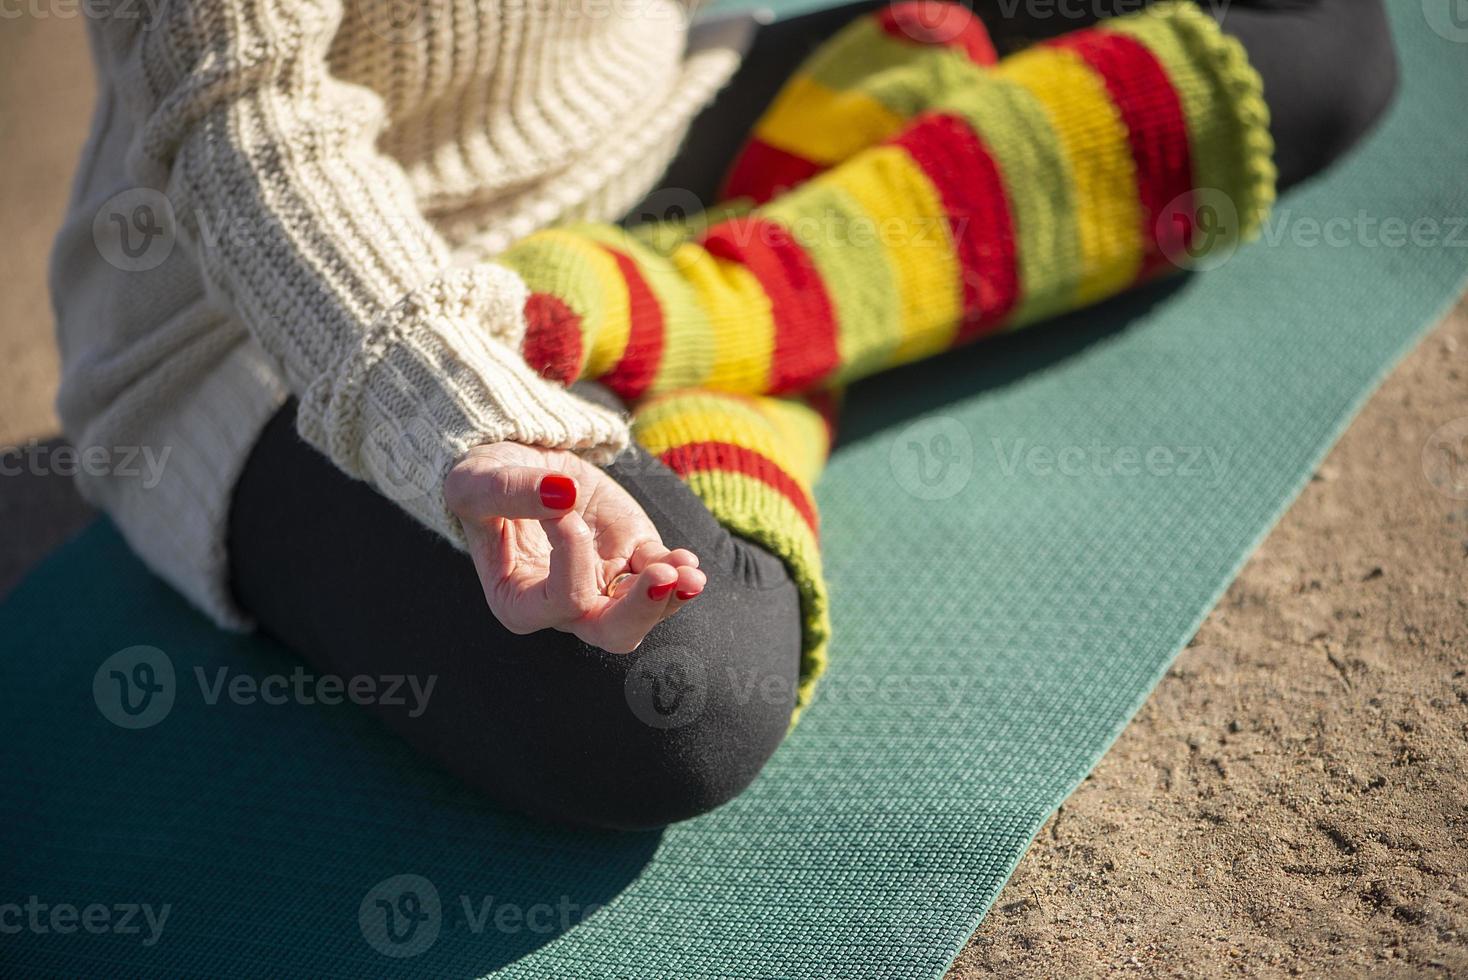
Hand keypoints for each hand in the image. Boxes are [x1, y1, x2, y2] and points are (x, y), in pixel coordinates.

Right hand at [444, 442, 705, 653]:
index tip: (562, 510)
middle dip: (640, 610)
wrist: (518, 465)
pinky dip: (678, 571)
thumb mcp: (477, 481)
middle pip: (612, 632)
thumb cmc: (484, 483)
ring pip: (645, 613)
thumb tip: (562, 493)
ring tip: (687, 570)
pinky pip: (663, 578)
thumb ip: (510, 490)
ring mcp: (604, 584)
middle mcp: (565, 606)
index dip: (571, 556)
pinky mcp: (632, 558)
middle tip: (659, 577)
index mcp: (519, 602)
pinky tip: (686, 559)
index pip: (561, 600)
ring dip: (671, 594)